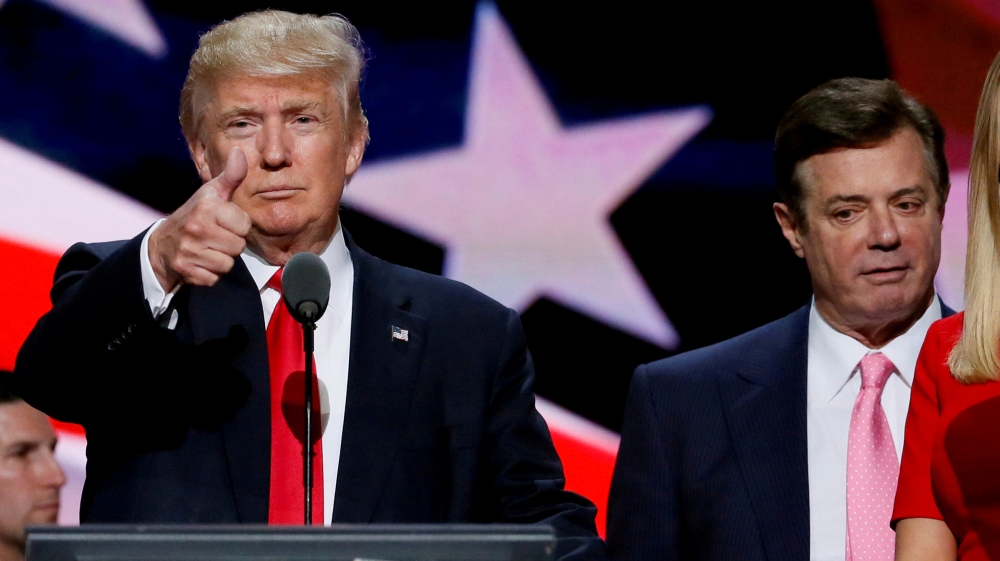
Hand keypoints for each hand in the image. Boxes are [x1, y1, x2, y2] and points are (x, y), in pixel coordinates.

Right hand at [149, 147, 251, 289]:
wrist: (162, 244)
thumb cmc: (195, 215)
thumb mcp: (211, 193)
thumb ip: (230, 175)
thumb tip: (239, 151)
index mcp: (206, 207)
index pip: (245, 225)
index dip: (238, 226)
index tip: (223, 222)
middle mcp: (197, 227)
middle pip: (238, 246)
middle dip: (230, 244)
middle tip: (215, 237)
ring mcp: (189, 250)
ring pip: (228, 264)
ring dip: (221, 259)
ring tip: (208, 249)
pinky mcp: (185, 269)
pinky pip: (214, 278)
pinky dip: (209, 273)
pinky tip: (200, 261)